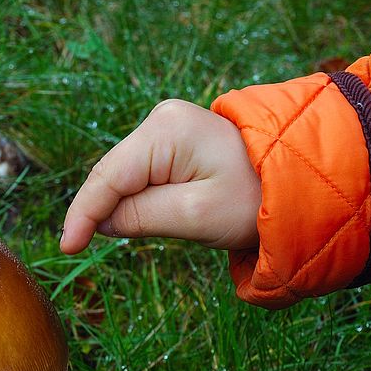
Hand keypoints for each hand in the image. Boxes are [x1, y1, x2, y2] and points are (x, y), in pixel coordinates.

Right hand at [59, 99, 261, 253]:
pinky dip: (134, 200)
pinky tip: (135, 219)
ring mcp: (169, 130)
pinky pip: (142, 176)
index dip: (82, 214)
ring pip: (124, 177)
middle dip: (97, 211)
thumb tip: (100, 222)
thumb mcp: (195, 215)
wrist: (304, 181)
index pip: (107, 178)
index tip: (67, 249)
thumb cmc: (257, 199)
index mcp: (164, 132)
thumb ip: (140, 217)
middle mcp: (161, 121)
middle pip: (112, 175)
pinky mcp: (176, 144)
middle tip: (83, 249)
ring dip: (118, 207)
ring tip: (116, 236)